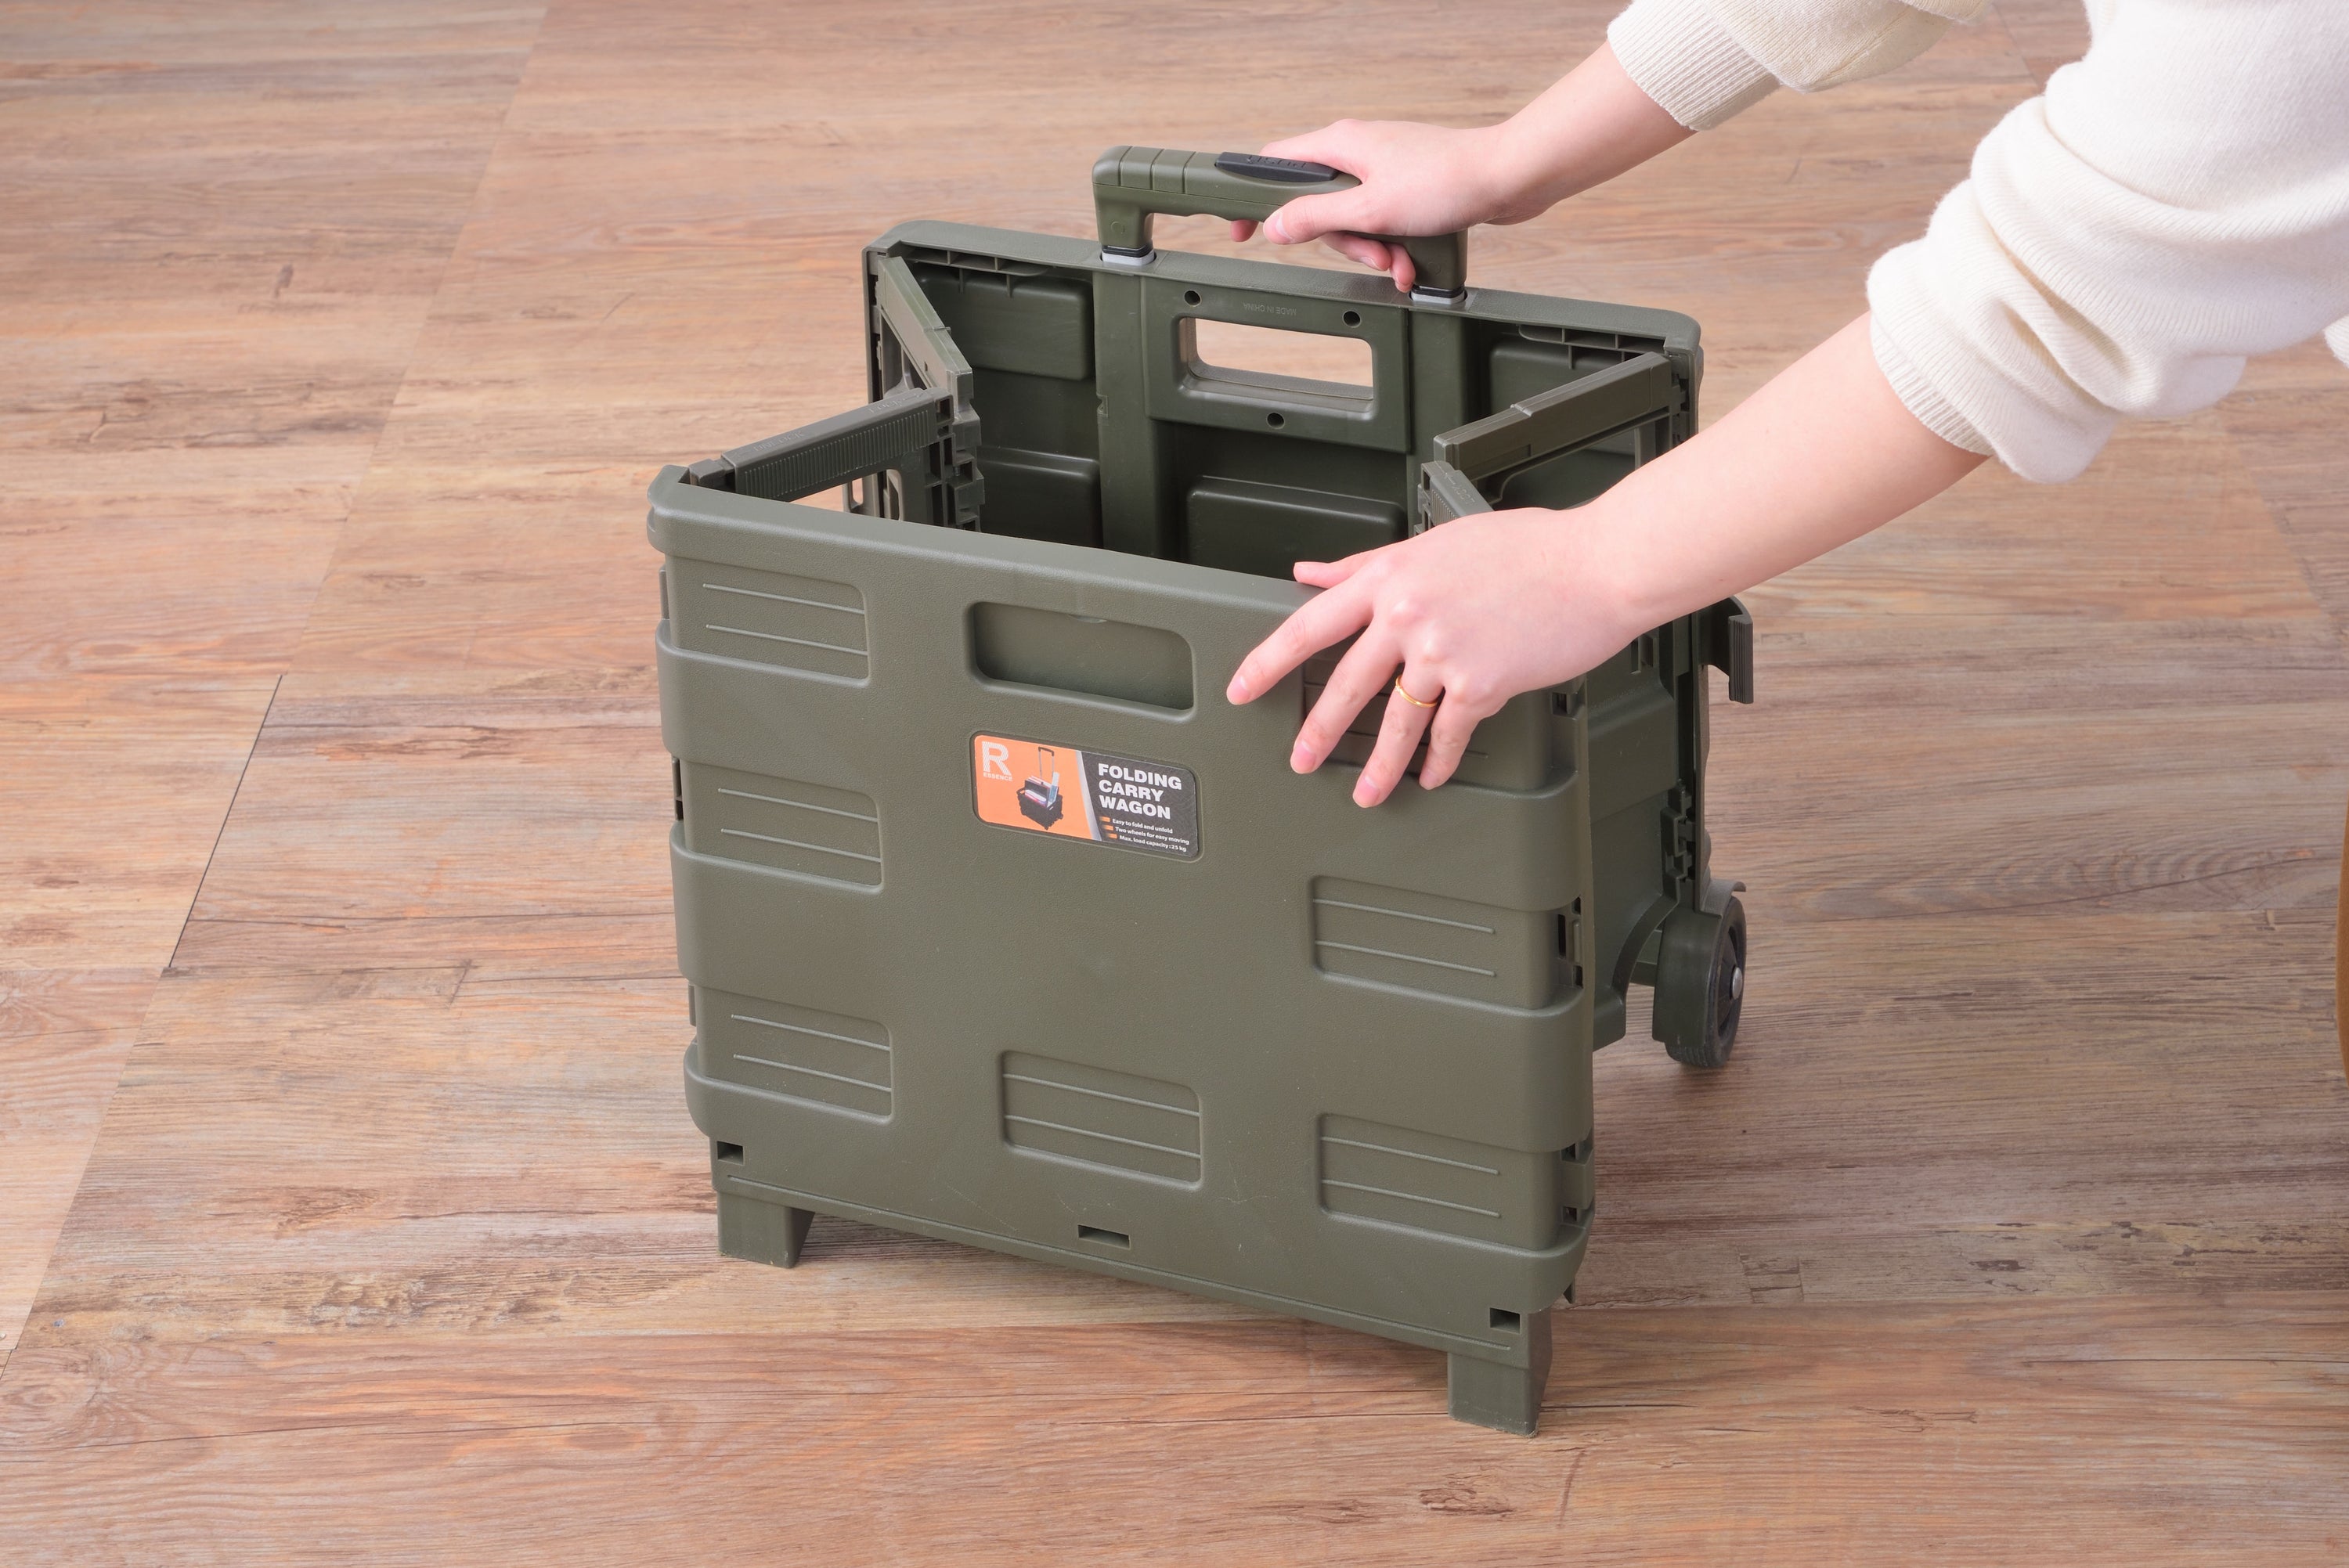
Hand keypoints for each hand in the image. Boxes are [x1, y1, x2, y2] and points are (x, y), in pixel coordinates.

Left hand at [1224, 509, 1642, 806]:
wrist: (1597, 565)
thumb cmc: (1530, 548)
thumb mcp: (1437, 543)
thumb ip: (1369, 563)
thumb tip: (1311, 572)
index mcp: (1391, 577)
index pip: (1309, 623)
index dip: (1268, 660)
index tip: (1242, 686)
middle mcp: (1407, 615)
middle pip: (1344, 684)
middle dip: (1318, 730)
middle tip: (1300, 758)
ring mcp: (1441, 653)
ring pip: (1396, 721)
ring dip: (1378, 765)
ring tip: (1365, 792)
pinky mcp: (1480, 685)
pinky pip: (1448, 734)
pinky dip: (1438, 760)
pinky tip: (1431, 777)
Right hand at [1227, 120, 1527, 291]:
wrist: (1508, 177)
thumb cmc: (1446, 181)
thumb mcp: (1369, 210)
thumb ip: (1316, 218)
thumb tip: (1276, 225)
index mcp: (1340, 144)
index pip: (1277, 164)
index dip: (1256, 198)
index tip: (1243, 228)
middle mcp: (1359, 151)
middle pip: (1320, 206)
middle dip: (1343, 243)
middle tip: (1368, 255)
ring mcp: (1385, 168)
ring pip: (1355, 222)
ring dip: (1375, 251)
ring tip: (1401, 263)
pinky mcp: (1409, 187)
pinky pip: (1384, 224)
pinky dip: (1395, 247)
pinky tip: (1413, 264)